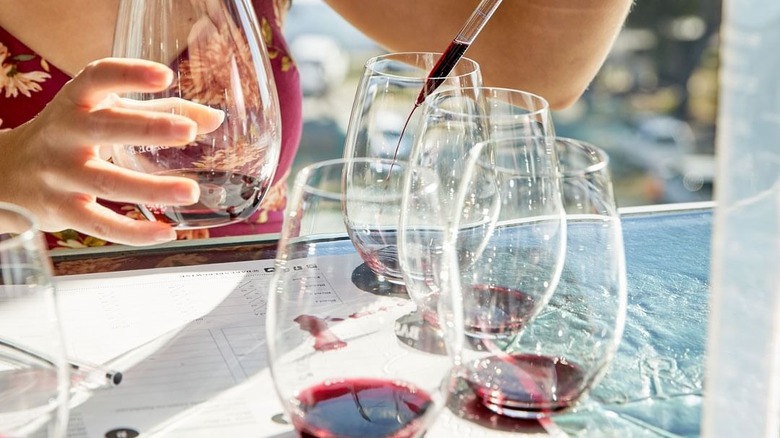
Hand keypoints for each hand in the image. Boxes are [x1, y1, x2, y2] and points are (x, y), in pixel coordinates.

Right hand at [0, 57, 223, 245]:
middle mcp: (64, 134)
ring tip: (191, 191)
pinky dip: (134, 233)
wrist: (7, 173)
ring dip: (152, 188)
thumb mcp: (105, 114)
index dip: (129, 74)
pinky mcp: (61, 210)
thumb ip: (159, 111)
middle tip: (189, 131)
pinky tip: (166, 232)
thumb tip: (214, 119)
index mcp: (76, 102)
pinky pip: (100, 224)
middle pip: (105, 128)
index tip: (164, 74)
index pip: (97, 77)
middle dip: (149, 128)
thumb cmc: (70, 136)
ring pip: (107, 182)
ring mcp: (60, 174)